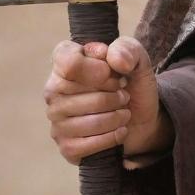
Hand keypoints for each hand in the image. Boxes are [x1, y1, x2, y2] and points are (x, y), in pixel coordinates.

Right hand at [43, 36, 171, 163]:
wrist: (141, 116)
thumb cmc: (131, 82)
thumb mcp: (136, 58)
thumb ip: (126, 49)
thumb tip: (115, 60)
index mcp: (65, 62)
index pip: (68, 61)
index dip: (97, 68)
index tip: (112, 72)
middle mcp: (53, 90)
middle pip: (83, 92)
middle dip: (114, 94)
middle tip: (124, 94)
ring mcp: (57, 120)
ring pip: (88, 120)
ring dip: (116, 116)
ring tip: (124, 111)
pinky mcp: (65, 145)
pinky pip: (86, 145)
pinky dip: (111, 137)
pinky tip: (120, 130)